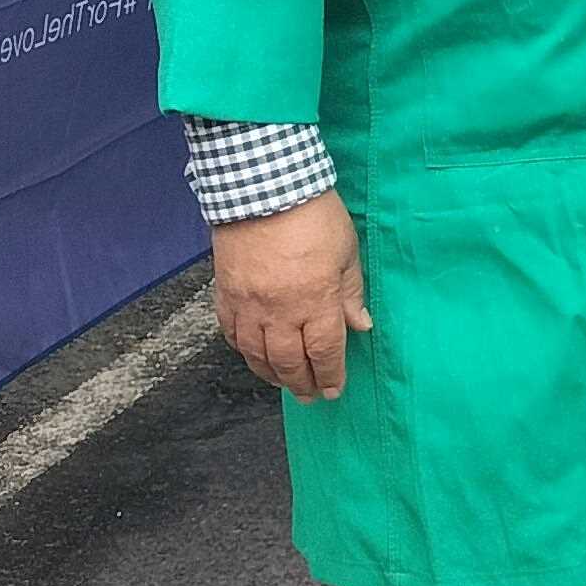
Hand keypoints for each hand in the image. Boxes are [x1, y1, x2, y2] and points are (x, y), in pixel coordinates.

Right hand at [211, 190, 370, 401]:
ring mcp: (248, 306)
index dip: (330, 375)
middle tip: (310, 396)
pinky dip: (244, 351)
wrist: (263, 189)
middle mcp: (280, 311)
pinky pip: (232, 335)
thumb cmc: (314, 216)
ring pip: (257, 355)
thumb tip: (360, 326)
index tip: (334, 390)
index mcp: (316, 300)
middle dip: (302, 384)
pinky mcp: (225, 296)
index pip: (325, 351)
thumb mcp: (347, 252)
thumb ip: (351, 293)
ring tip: (284, 383)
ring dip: (272, 375)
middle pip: (289, 362)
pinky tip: (254, 356)